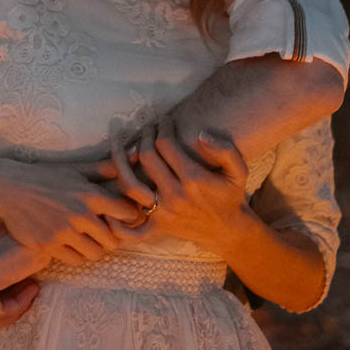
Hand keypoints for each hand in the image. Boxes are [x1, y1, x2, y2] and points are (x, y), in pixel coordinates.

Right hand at [0, 158, 142, 263]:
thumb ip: (106, 168)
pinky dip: (78, 255)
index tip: (122, 215)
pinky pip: (74, 260)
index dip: (129, 216)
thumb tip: (136, 155)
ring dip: (96, 248)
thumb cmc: (47, 176)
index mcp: (90, 194)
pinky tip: (74, 245)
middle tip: (107, 232)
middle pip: (113, 240)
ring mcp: (62, 232)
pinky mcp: (47, 245)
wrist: (9, 187)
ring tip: (91, 240)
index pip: (127, 213)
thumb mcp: (77, 169)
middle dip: (113, 237)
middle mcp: (78, 215)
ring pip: (95, 253)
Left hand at [103, 116, 250, 254]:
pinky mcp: (157, 226)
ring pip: (130, 185)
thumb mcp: (238, 170)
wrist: (229, 230)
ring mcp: (163, 212)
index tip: (165, 120)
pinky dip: (118, 222)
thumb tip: (200, 134)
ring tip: (120, 145)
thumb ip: (225, 149)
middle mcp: (175, 194)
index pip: (166, 144)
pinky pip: (132, 229)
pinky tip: (111, 202)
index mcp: (193, 178)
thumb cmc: (232, 195)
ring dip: (120, 161)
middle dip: (145, 136)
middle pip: (147, 157)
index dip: (163, 127)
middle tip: (148, 128)